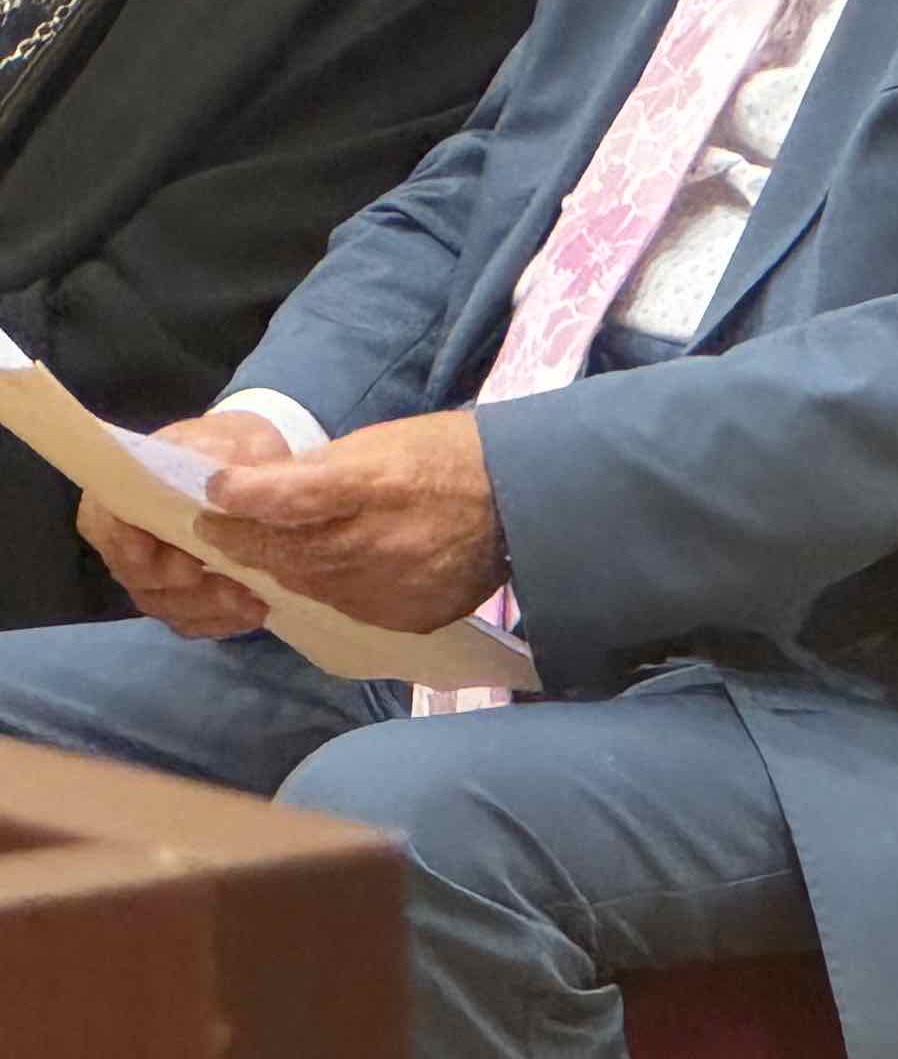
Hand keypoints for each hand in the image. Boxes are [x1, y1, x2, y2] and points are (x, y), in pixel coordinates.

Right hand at [82, 411, 283, 639]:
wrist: (248, 462)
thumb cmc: (226, 446)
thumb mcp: (223, 440)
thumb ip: (214, 460)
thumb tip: (217, 486)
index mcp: (116, 497)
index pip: (111, 529)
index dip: (136, 549)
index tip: (177, 560)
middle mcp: (122, 542)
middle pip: (138, 577)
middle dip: (185, 587)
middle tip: (231, 585)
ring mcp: (147, 575)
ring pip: (165, 605)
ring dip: (208, 609)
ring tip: (252, 602)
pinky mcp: (176, 597)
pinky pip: (188, 621)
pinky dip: (218, 622)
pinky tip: (252, 613)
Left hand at [197, 410, 505, 632]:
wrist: (525, 503)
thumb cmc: (449, 456)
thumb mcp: (383, 441)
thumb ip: (318, 470)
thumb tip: (258, 489)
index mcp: (374, 485)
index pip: (289, 497)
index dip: (242, 498)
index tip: (211, 496)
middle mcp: (375, 543)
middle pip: (285, 552)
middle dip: (244, 540)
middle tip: (218, 530)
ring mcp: (388, 588)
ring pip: (308, 585)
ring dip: (285, 568)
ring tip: (275, 550)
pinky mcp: (403, 617)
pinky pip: (346, 606)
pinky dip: (333, 588)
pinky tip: (340, 569)